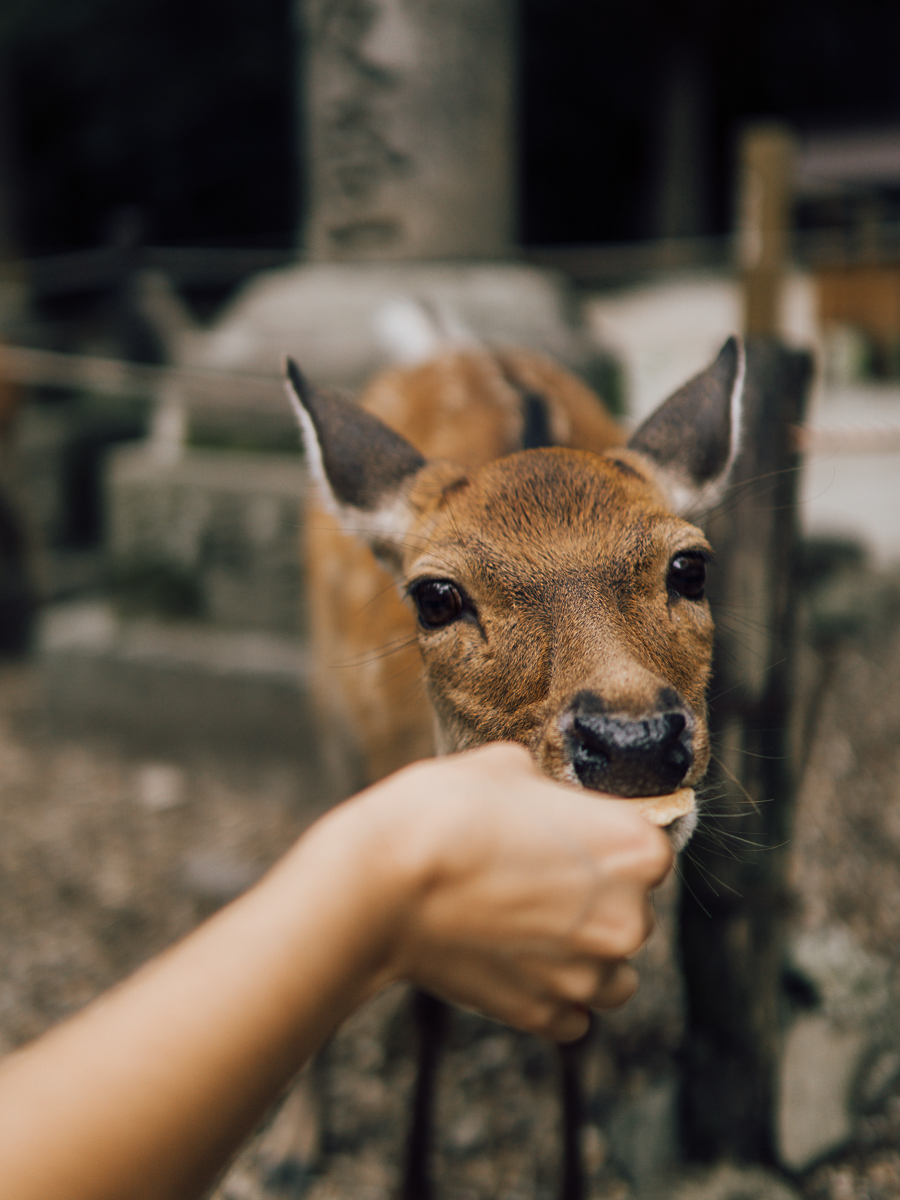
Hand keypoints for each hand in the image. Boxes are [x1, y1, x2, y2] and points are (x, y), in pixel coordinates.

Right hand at [348, 743, 673, 1041]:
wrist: (384, 883)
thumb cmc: (446, 811)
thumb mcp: (507, 767)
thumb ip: (550, 793)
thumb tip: (545, 807)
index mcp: (634, 849)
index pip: (649, 849)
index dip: (605, 839)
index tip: (568, 837)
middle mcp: (628, 919)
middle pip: (633, 911)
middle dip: (593, 898)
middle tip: (532, 876)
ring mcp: (587, 975)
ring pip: (615, 975)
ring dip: (584, 955)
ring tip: (527, 927)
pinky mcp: (543, 1015)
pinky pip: (571, 1016)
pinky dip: (550, 996)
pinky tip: (512, 963)